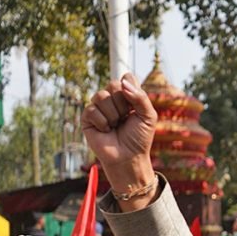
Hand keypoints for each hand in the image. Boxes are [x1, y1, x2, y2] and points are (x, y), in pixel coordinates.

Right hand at [81, 73, 158, 203]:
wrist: (128, 158)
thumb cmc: (139, 138)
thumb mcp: (148, 116)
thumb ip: (140, 97)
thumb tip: (123, 83)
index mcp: (128, 95)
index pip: (127, 77)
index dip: (131, 89)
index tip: (135, 106)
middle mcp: (113, 98)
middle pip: (114, 84)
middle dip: (123, 104)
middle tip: (125, 118)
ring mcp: (99, 107)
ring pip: (102, 96)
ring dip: (113, 115)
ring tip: (116, 126)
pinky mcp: (88, 117)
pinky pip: (92, 110)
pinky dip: (102, 123)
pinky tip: (106, 131)